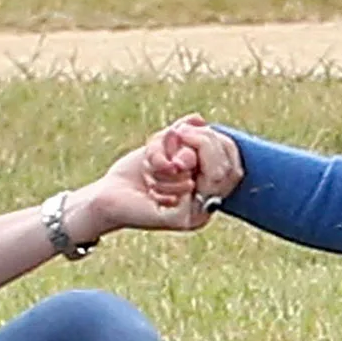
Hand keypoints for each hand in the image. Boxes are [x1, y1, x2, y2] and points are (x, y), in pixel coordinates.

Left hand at [64, 115, 243, 236]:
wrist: (108, 196)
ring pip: (206, 176)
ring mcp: (199, 214)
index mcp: (210, 184)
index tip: (183, 130)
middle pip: (227, 168)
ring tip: (152, 170)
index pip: (234, 160)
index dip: (214, 140)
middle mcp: (209, 202)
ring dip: (172, 161)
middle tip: (170, 140)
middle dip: (199, 144)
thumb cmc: (135, 173)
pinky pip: (186, 186)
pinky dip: (163, 174)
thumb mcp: (163, 144)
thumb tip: (199, 120)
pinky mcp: (183, 220)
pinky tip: (150, 185)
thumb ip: (184, 132)